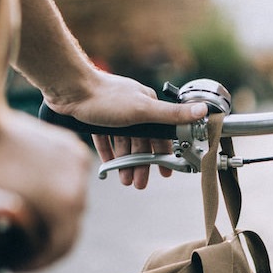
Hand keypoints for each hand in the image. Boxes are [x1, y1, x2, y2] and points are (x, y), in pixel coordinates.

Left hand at [0, 109, 91, 270]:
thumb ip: (19, 237)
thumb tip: (21, 250)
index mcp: (64, 208)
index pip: (60, 249)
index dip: (37, 263)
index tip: (15, 265)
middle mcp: (78, 187)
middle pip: (68, 225)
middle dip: (44, 239)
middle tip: (18, 247)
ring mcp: (76, 164)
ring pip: (68, 200)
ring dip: (50, 212)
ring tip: (24, 218)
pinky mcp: (68, 146)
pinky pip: (66, 178)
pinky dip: (52, 188)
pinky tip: (30, 191)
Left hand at [43, 71, 206, 188]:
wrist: (68, 88)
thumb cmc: (105, 97)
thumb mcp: (143, 110)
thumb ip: (172, 115)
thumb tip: (203, 110)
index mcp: (147, 104)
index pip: (160, 134)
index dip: (163, 154)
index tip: (165, 171)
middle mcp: (132, 108)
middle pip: (141, 142)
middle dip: (142, 164)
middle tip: (140, 184)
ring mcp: (113, 113)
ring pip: (123, 143)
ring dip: (126, 162)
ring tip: (125, 181)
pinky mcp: (95, 118)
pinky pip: (105, 139)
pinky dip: (109, 153)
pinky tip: (109, 167)